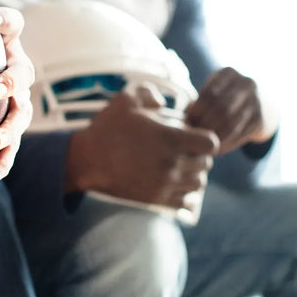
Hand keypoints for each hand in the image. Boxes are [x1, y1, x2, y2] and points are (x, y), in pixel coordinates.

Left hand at [0, 7, 34, 186]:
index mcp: (5, 43)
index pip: (13, 26)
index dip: (4, 21)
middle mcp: (17, 75)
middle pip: (21, 77)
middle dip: (11, 84)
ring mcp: (15, 105)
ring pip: (19, 117)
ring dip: (9, 129)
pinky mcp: (7, 131)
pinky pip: (8, 149)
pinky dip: (2, 164)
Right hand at [67, 90, 218, 210]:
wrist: (86, 162)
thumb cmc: (106, 130)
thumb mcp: (124, 100)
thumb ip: (148, 93)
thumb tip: (162, 103)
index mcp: (170, 139)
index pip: (211, 143)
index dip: (206, 138)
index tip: (193, 136)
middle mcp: (172, 164)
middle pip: (205, 165)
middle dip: (199, 156)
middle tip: (186, 152)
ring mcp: (164, 185)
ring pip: (198, 185)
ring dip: (193, 176)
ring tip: (181, 169)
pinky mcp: (155, 200)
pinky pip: (185, 203)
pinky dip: (185, 195)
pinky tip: (174, 185)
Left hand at [184, 67, 277, 155]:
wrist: (263, 107)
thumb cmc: (227, 100)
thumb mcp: (215, 93)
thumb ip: (199, 103)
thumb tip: (184, 122)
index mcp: (228, 73)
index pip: (209, 93)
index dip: (196, 112)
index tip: (187, 124)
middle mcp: (245, 83)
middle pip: (220, 109)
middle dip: (205, 126)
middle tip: (194, 139)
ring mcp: (256, 100)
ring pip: (231, 124)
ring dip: (214, 138)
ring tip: (203, 147)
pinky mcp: (260, 118)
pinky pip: (239, 134)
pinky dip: (226, 144)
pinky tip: (216, 150)